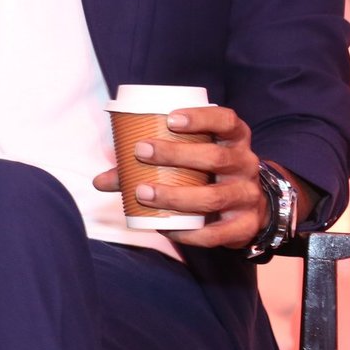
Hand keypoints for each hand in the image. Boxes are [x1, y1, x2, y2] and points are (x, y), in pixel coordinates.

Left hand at [90, 105, 265, 248]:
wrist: (250, 207)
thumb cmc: (207, 173)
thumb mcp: (189, 160)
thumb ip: (147, 165)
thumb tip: (100, 181)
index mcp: (234, 141)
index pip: (226, 121)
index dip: (202, 117)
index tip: (170, 118)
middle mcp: (246, 165)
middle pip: (216, 157)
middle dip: (176, 154)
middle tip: (141, 152)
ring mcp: (248, 197)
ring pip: (214, 197)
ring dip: (175, 196)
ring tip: (142, 193)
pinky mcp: (245, 226)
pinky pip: (217, 233)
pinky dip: (188, 232)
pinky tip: (163, 227)